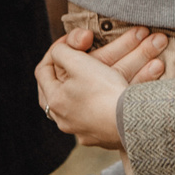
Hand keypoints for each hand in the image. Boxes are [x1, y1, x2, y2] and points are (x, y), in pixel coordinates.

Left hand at [35, 28, 166, 148]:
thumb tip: (58, 51)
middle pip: (65, 86)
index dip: (56, 49)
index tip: (75, 39)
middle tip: (83, 53)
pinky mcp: (105, 135)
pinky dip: (115, 94)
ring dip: (102, 77)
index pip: (43, 70)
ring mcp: (86, 129)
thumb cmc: (102, 91)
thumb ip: (62, 52)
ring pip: (89, 97)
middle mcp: (66, 119)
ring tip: (107, 67)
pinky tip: (123, 88)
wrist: (131, 122)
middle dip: (76, 66)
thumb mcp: (77, 62)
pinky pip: (106, 109)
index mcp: (55, 101)